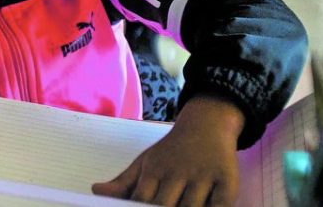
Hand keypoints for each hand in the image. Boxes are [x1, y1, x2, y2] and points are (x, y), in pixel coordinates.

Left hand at [94, 96, 244, 206]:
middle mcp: (178, 172)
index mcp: (154, 169)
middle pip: (165, 206)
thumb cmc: (171, 152)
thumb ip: (123, 183)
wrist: (207, 123)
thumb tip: (94, 190)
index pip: (141, 199)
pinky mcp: (228, 180)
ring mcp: (204, 176)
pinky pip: (221, 204)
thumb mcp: (144, 162)